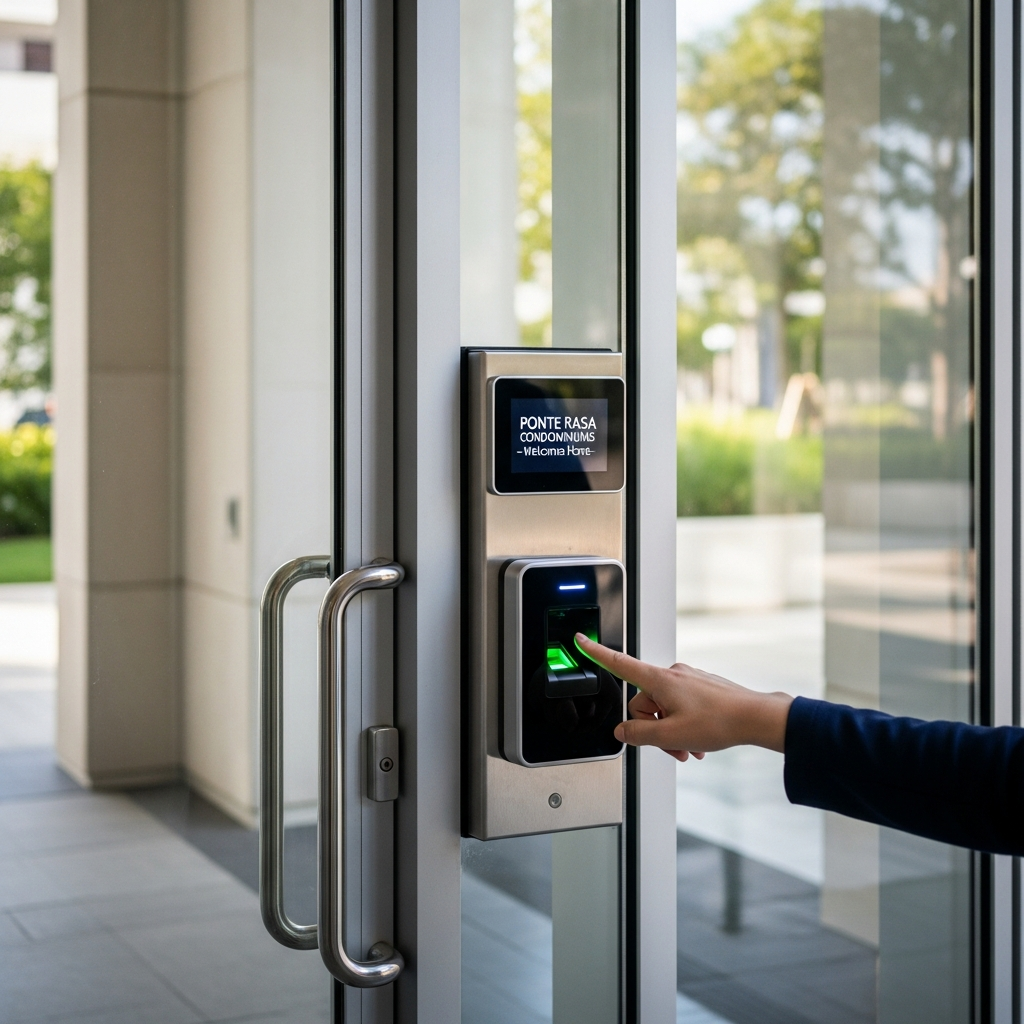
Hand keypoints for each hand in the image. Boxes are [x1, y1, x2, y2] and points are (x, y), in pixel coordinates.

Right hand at [574, 633, 792, 758]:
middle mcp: (673, 674)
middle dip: (653, 727)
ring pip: (665, 708)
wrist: (756, 718)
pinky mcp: (702, 688)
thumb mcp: (671, 735)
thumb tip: (623, 731)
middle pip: (644, 701)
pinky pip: (682, 707)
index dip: (596, 652)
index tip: (581, 639)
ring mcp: (689, 680)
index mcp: (660, 680)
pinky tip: (698, 743)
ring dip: (671, 731)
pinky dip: (685, 726)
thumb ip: (639, 734)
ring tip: (688, 749)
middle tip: (670, 747)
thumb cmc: (719, 721)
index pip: (619, 663)